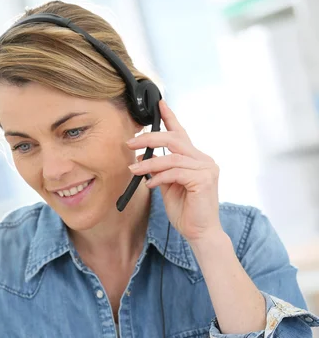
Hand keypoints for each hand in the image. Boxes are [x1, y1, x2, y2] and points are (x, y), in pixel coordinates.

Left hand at [127, 100, 222, 243]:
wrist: (200, 233)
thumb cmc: (186, 212)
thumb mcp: (169, 187)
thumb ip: (161, 170)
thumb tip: (143, 158)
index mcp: (197, 159)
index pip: (182, 134)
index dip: (170, 118)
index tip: (160, 104)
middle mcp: (204, 160)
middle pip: (175, 140)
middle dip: (150, 138)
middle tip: (130, 142)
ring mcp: (207, 169)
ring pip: (172, 157)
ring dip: (149, 162)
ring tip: (134, 169)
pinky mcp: (204, 180)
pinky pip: (176, 172)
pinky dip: (159, 177)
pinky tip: (150, 184)